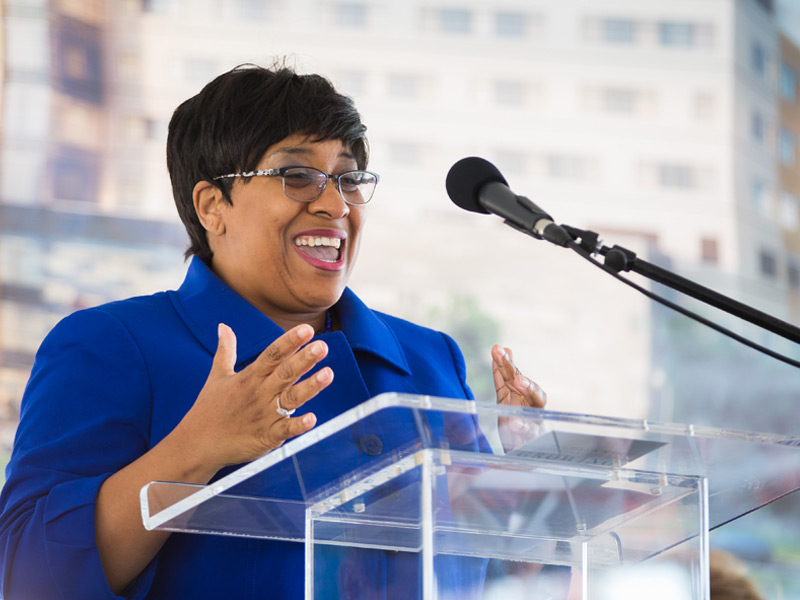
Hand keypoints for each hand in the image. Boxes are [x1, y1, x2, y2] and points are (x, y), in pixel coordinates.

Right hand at [176, 323, 332, 472]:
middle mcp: (259, 394)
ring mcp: (264, 415)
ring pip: (291, 399)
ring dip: (310, 387)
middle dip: (304, 360)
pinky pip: (285, 430)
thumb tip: (224, 326)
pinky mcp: (266, 437)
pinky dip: (298, 425)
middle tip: (323, 347)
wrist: (196, 444)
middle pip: (285, 373)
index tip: (307, 329)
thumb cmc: (208, 408)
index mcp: (249, 377)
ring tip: (328, 374)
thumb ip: (226, 350)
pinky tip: (313, 419)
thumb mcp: (217, 375)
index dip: (289, 341)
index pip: (272, 354)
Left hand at [491, 344, 546, 451]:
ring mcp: (534, 420)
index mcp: (521, 392)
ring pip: (535, 404)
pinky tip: (514, 423)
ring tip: (519, 381)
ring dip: (529, 391)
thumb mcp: (506, 395)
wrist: (522, 447)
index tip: (498, 349)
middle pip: (528, 387)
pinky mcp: (531, 437)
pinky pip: (529, 432)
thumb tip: (502, 347)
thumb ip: (503, 374)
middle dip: (520, 372)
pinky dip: (522, 427)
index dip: (506, 362)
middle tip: (512, 366)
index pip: (514, 375)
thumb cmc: (516, 417)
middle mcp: (531, 404)